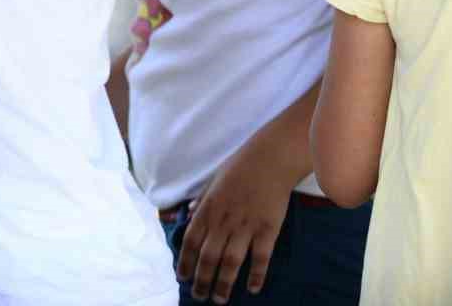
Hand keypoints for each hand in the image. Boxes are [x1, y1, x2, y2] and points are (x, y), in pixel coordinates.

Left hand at [177, 148, 294, 301]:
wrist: (269, 160)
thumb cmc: (238, 169)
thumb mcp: (212, 183)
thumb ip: (201, 202)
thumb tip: (189, 216)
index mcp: (207, 209)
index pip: (190, 242)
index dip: (185, 262)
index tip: (181, 278)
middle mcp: (223, 221)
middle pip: (208, 257)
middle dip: (201, 280)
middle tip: (199, 297)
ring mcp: (246, 226)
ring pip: (231, 262)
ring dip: (224, 284)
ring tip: (219, 299)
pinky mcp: (268, 230)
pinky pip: (261, 258)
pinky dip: (256, 275)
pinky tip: (252, 289)